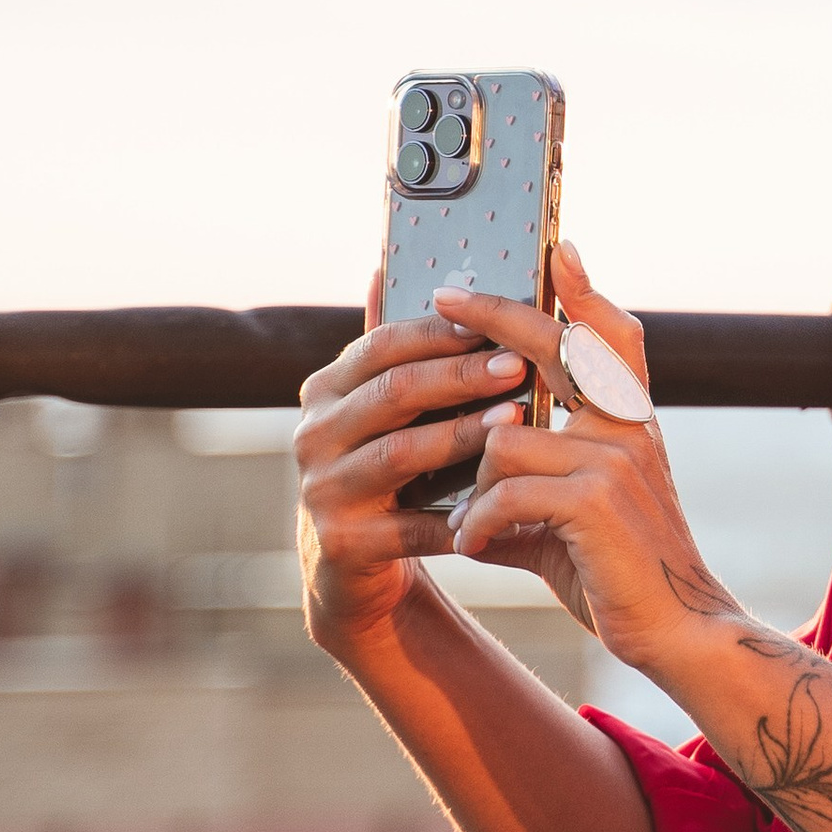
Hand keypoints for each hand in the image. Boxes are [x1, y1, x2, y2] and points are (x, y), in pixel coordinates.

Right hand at [295, 268, 540, 653]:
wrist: (354, 566)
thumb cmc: (389, 469)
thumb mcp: (383, 407)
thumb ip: (391, 346)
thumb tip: (385, 264)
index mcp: (327, 389)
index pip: (382, 344)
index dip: (441, 332)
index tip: (497, 322)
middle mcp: (313, 433)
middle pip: (394, 392)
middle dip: (460, 376)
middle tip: (518, 366)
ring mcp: (322, 489)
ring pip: (402, 453)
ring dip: (463, 436)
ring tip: (517, 424)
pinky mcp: (341, 543)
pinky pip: (410, 526)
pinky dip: (459, 514)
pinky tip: (504, 502)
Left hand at [434, 241, 749, 679]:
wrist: (677, 631)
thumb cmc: (617, 571)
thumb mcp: (577, 509)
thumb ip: (530, 478)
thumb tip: (464, 474)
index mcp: (630, 420)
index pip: (613, 332)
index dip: (582, 289)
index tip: (556, 252)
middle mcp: (627, 425)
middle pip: (551, 345)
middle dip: (491, 315)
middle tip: (442, 298)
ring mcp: (614, 457)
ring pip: (502, 437)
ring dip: (470, 485)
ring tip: (469, 524)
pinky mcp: (595, 500)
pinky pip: (502, 490)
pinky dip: (476, 523)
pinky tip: (473, 546)